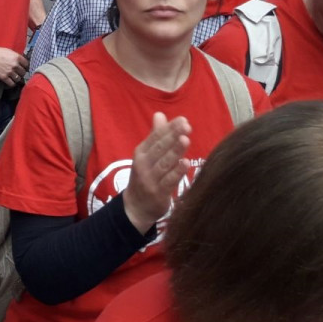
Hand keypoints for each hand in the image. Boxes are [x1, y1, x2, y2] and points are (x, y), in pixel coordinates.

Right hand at [0, 45, 27, 86]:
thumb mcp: (8, 51)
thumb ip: (16, 56)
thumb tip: (21, 61)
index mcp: (16, 57)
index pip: (26, 64)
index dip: (25, 66)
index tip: (23, 68)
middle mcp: (14, 65)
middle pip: (23, 72)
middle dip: (21, 73)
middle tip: (18, 73)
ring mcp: (9, 71)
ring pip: (18, 79)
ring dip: (17, 78)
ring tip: (14, 77)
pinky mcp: (4, 77)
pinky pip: (12, 83)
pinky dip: (12, 83)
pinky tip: (10, 81)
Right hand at [123, 112, 191, 232]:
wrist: (136, 207)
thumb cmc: (145, 177)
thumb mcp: (147, 155)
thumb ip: (155, 136)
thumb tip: (160, 114)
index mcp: (141, 152)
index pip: (155, 137)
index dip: (169, 128)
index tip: (183, 120)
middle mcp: (143, 164)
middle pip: (159, 147)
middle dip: (173, 136)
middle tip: (186, 126)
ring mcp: (149, 179)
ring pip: (164, 163)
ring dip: (175, 151)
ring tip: (186, 139)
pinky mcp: (158, 193)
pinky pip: (168, 181)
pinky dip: (177, 172)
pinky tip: (186, 163)